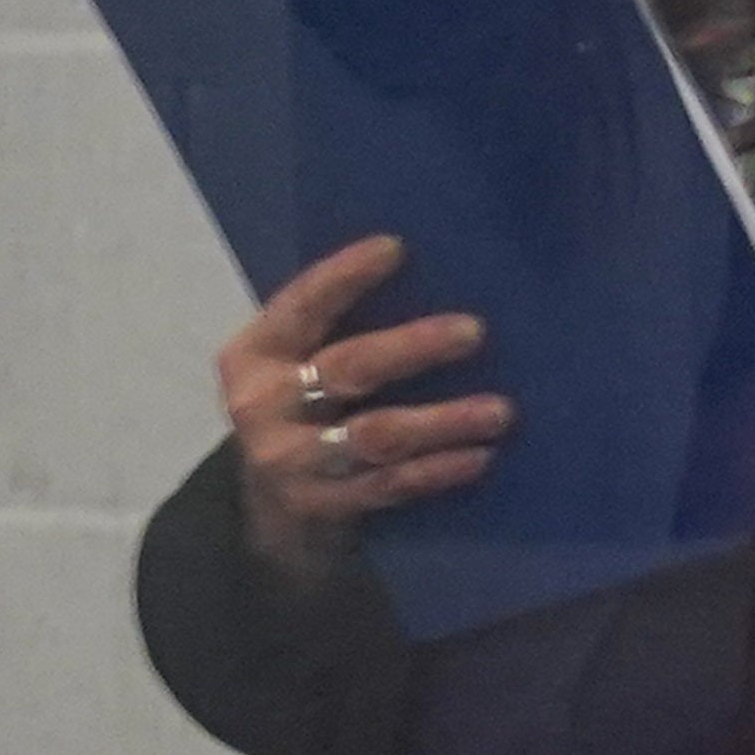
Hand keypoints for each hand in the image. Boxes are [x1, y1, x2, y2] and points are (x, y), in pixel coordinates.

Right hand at [213, 238, 507, 580]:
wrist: (270, 506)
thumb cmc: (306, 409)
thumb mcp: (300, 363)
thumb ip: (339, 329)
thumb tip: (439, 278)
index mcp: (254, 353)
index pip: (300, 306)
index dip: (344, 276)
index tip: (396, 247)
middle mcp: (261, 404)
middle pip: (347, 368)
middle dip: (413, 348)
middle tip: (475, 331)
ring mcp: (287, 461)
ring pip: (375, 435)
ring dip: (442, 421)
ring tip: (501, 410)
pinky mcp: (319, 505)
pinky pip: (388, 485)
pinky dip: (437, 471)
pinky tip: (481, 457)